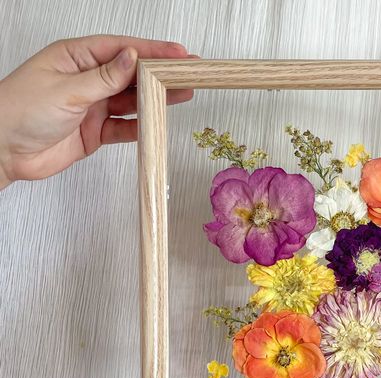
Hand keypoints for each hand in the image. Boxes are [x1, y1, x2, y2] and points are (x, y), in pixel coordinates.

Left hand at [0, 35, 194, 187]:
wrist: (4, 150)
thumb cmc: (19, 110)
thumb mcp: (66, 88)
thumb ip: (104, 78)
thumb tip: (132, 58)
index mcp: (75, 57)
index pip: (121, 50)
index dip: (151, 50)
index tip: (177, 52)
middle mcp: (86, 80)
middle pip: (131, 74)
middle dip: (160, 74)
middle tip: (188, 73)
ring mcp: (92, 106)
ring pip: (132, 101)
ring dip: (156, 100)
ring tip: (182, 95)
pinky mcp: (94, 132)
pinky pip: (125, 128)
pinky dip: (141, 128)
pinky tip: (157, 124)